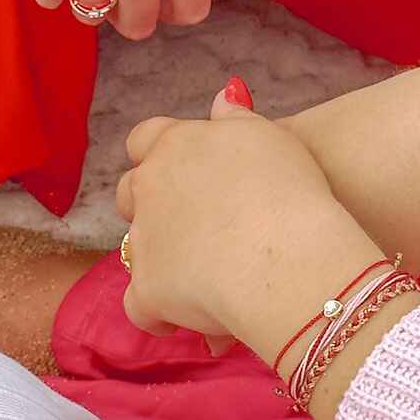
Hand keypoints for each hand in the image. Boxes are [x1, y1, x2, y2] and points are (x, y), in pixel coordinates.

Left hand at [116, 85, 360, 341]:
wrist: (286, 255)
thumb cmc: (290, 189)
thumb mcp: (269, 136)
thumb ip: (236, 118)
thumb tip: (222, 96)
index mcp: (174, 146)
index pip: (145, 138)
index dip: (158, 154)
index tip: (183, 171)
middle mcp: (148, 188)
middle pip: (130, 192)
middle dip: (151, 207)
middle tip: (191, 225)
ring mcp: (143, 240)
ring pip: (134, 250)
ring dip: (160, 260)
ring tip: (201, 277)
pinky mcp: (148, 290)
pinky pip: (140, 307)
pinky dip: (160, 315)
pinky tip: (188, 323)